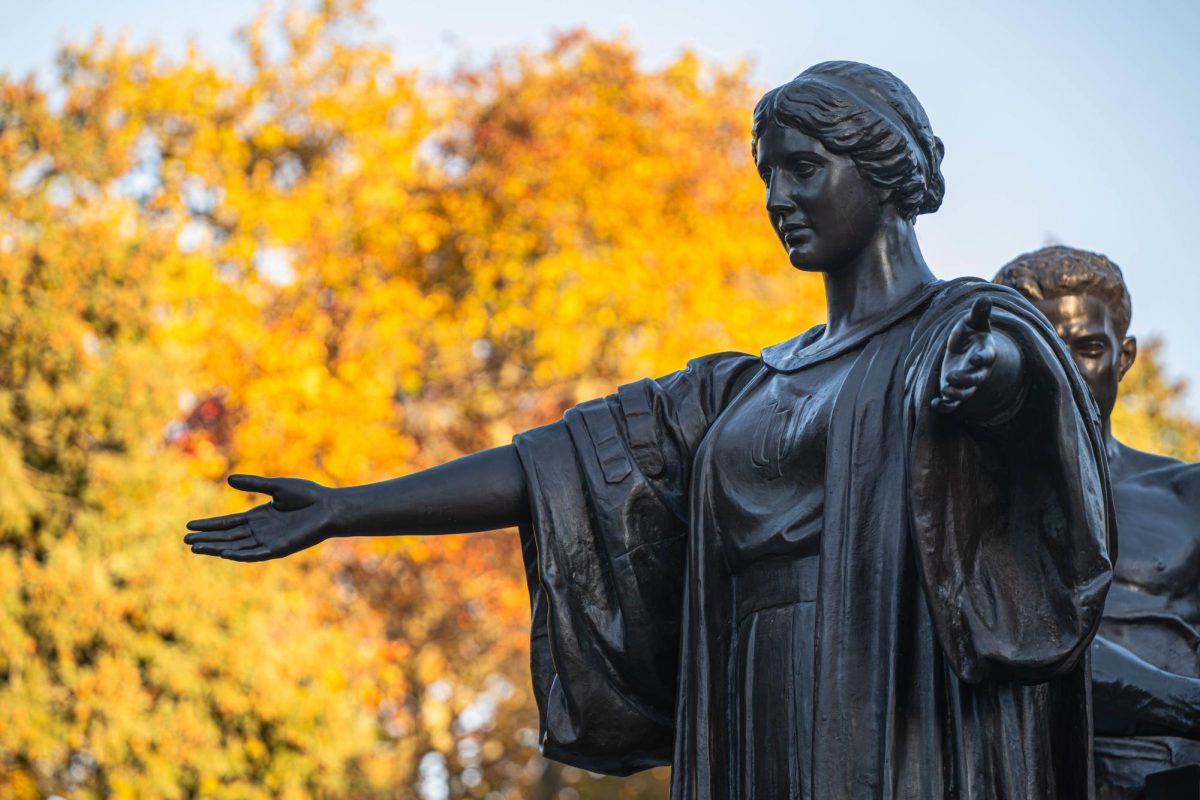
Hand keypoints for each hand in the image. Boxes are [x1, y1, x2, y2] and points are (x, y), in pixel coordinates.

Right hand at [184, 474, 335, 561]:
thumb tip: (229, 480)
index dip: (209, 525)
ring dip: (217, 548)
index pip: (228, 524)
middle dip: (207, 539)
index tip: (188, 526)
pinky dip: (240, 554)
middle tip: (186, 540)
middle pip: (228, 537)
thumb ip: (254, 484)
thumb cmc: (308, 495)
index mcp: (258, 517)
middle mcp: (260, 531)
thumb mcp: (276, 487)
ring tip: (196, 548)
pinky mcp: (280, 548)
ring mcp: (269, 541)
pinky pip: (255, 554)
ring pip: (237, 547)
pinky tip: (224, 554)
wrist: (330, 506)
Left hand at [933, 297, 1014, 415]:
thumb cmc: (969, 333)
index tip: (974, 357)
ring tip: (944, 390)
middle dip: (964, 379)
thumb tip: (985, 298)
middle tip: (949, 377)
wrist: (963, 349)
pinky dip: (944, 406)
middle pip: (976, 379)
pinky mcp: (955, 390)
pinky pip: (952, 403)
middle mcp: (978, 370)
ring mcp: (967, 383)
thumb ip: (978, 313)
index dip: (982, 358)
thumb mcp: (972, 322)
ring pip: (965, 393)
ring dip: (955, 394)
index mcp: (985, 352)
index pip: (988, 357)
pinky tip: (934, 403)